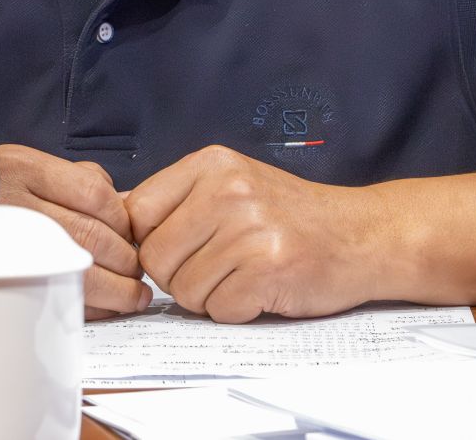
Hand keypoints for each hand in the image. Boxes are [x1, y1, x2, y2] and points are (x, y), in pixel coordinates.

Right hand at [0, 144, 150, 317]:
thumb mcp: (25, 166)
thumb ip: (76, 180)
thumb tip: (128, 209)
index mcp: (23, 167)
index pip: (95, 193)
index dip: (123, 221)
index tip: (133, 238)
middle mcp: (11, 200)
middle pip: (89, 234)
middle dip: (125, 260)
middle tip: (138, 273)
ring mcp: (2, 239)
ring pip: (75, 268)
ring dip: (115, 288)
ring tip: (130, 294)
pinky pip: (52, 293)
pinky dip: (87, 305)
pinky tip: (102, 307)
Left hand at [126, 145, 378, 322]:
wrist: (363, 234)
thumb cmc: (291, 216)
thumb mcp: (232, 185)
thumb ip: (177, 200)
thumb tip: (112, 219)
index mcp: (211, 164)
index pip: (137, 212)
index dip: (147, 242)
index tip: (175, 250)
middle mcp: (228, 190)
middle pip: (154, 257)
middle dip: (179, 276)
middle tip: (218, 267)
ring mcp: (250, 228)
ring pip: (183, 290)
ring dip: (209, 296)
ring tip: (244, 274)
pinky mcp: (269, 269)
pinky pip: (219, 310)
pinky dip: (237, 310)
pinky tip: (262, 289)